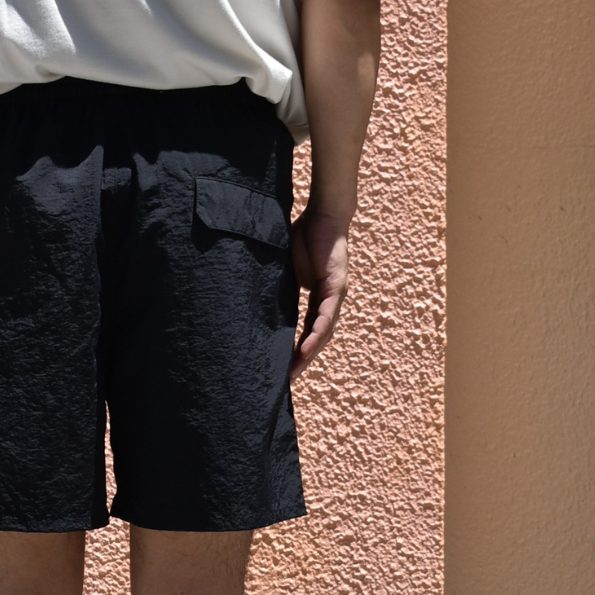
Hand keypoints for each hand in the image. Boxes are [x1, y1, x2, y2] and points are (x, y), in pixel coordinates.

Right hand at [289, 207, 349, 380]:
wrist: (324, 214)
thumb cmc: (306, 236)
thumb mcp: (288, 270)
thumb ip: (280, 286)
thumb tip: (258, 299)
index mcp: (318, 299)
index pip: (307, 331)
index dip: (297, 351)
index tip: (283, 369)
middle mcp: (330, 302)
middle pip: (317, 338)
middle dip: (302, 361)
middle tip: (287, 381)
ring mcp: (335, 295)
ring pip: (323, 332)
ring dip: (309, 354)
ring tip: (294, 372)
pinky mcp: (336, 286)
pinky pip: (325, 316)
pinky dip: (316, 334)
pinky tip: (307, 350)